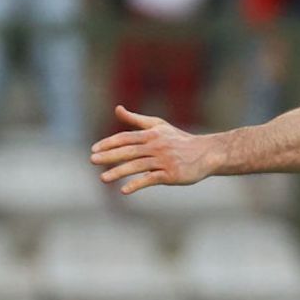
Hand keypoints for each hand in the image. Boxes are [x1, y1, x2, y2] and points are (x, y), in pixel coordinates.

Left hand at [90, 106, 216, 193]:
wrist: (207, 153)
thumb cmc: (180, 140)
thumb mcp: (159, 126)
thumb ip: (136, 120)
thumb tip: (117, 109)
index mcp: (153, 134)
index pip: (127, 137)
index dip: (110, 143)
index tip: (94, 149)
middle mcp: (157, 146)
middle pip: (129, 150)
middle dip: (110, 156)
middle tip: (92, 160)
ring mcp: (164, 160)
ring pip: (137, 165)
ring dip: (119, 172)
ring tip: (103, 178)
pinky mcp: (171, 174)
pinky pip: (151, 179)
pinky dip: (137, 184)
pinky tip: (124, 190)